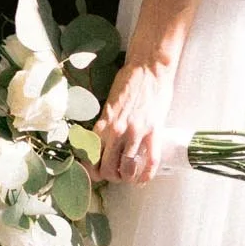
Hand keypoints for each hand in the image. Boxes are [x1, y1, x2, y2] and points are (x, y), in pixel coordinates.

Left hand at [94, 59, 174, 184]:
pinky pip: (150, 162)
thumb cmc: (129, 82)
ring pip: (127, 170)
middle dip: (111, 177)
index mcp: (103, 124)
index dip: (92, 172)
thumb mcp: (109, 104)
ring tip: (131, 175)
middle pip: (107, 170)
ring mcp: (135, 133)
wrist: (149, 68)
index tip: (97, 172)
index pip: (90, 158)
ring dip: (128, 178)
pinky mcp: (153, 131)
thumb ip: (105, 124)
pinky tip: (145, 178)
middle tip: (116, 174)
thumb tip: (102, 143)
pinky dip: (147, 175)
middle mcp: (116, 132)